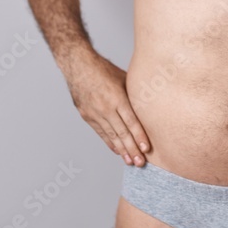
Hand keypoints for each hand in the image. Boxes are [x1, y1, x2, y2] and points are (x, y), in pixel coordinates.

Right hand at [66, 52, 150, 166]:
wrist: (78, 65)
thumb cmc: (104, 69)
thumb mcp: (123, 78)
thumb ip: (134, 94)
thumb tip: (149, 103)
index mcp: (117, 97)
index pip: (131, 121)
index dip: (139, 136)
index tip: (146, 148)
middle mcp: (105, 107)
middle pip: (122, 132)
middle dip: (132, 149)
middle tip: (141, 163)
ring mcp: (94, 113)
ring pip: (111, 135)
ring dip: (122, 150)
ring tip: (131, 162)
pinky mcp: (87, 115)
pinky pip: (100, 132)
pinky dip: (110, 142)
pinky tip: (117, 150)